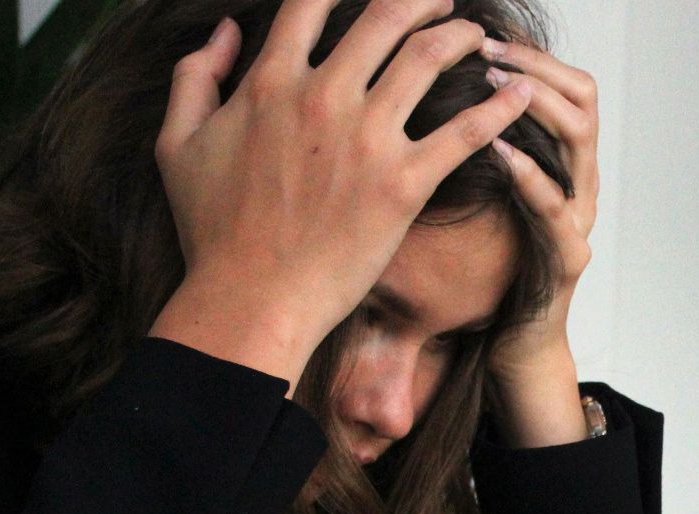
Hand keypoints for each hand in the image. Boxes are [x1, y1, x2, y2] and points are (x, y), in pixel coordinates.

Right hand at [147, 0, 533, 393]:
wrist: (250, 299)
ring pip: (428, 59)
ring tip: (479, 36)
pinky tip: (521, 93)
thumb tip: (225, 32)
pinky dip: (498, 107)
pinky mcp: (403, 185)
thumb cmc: (213, 231)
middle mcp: (323, 97)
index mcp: (270, 82)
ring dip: (460, 37)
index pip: (312, 1)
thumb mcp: (177, 144)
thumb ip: (195, 77)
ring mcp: (366, 140)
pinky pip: (464, 132)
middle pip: (385, 16)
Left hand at [481, 38, 598, 447]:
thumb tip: (419, 90)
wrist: (511, 345)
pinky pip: (556, 206)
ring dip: (535, 104)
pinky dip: (528, 173)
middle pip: (582, 96)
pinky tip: (497, 149)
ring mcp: (579, 217)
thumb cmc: (488, 270)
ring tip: (491, 84)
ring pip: (580, 139)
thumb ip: (465, 147)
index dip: (530, 51)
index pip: (563, 81)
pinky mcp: (568, 257)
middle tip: (486, 48)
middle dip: (534, 65)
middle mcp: (579, 181)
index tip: (483, 32)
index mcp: (558, 161)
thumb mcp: (476, 196)